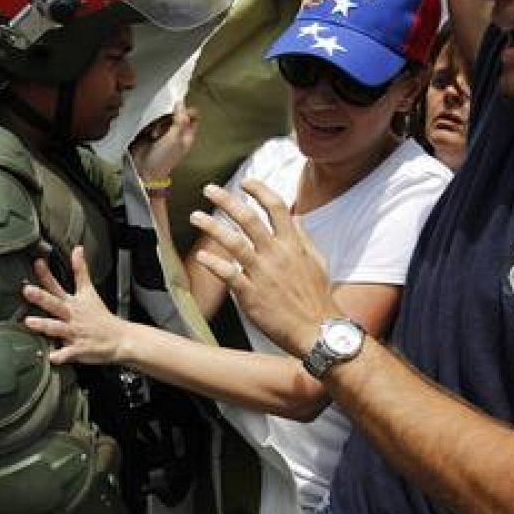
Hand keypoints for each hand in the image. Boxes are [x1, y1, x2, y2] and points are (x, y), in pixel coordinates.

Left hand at [23, 248, 130, 364]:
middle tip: (27, 290)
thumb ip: (81, 270)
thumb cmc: (101, 317)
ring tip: (29, 322)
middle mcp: (71, 316)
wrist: (120, 338)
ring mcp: (75, 333)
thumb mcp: (90, 291)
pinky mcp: (79, 349)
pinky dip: (59, 355)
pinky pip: (67, 353)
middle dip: (41, 297)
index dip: (46, 274)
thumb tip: (77, 249)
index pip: (57, 285)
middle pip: (55, 304)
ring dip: (44, 325)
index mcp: (73, 303)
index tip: (37, 263)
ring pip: (57, 328)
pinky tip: (49, 357)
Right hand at [129, 101, 198, 182]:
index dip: (187, 110)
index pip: (193, 115)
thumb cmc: (163, 159)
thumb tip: (181, 103)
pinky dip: (151, 124)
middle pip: (177, 114)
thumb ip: (180, 120)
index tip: (178, 109)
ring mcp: (164, 132)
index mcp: (188, 135)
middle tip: (166, 124)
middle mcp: (177, 132)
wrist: (144, 170)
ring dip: (159, 122)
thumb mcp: (175, 138)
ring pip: (164, 116)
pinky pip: (152, 121)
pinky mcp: (151, 132)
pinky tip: (149, 133)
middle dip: (170, 116)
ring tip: (155, 134)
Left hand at [190, 180, 333, 355]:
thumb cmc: (318, 299)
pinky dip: (213, 263)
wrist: (318, 331)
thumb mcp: (317, 262)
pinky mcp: (251, 294)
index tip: (246, 182)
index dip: (260, 190)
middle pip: (248, 218)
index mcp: (293, 244)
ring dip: (212, 226)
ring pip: (233, 242)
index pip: (276, 207)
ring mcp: (262, 273)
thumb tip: (295, 218)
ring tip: (196, 216)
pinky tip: (201, 257)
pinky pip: (228, 274)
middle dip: (226, 200)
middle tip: (209, 189)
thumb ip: (303, 239)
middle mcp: (276, 254)